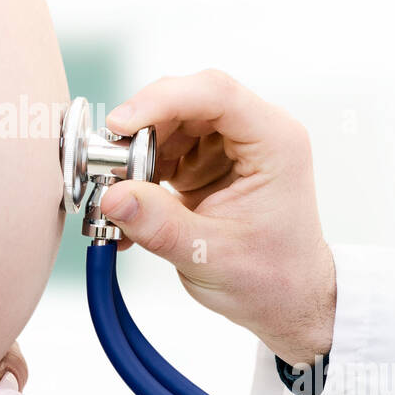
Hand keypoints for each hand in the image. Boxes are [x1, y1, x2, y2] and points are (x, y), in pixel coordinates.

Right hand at [99, 70, 335, 365]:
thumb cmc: (271, 278)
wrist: (286, 300)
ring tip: (120, 194)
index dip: (163, 100)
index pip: (216, 94)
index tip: (120, 125)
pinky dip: (140, 172)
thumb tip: (113, 196)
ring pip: (169, 122)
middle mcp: (254, 133)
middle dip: (141, 129)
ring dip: (136, 153)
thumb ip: (159, 225)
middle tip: (108, 165)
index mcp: (274, 142)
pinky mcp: (207, 160)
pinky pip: (163, 148)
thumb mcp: (210, 256)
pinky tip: (131, 205)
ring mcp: (229, 145)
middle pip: (186, 101)